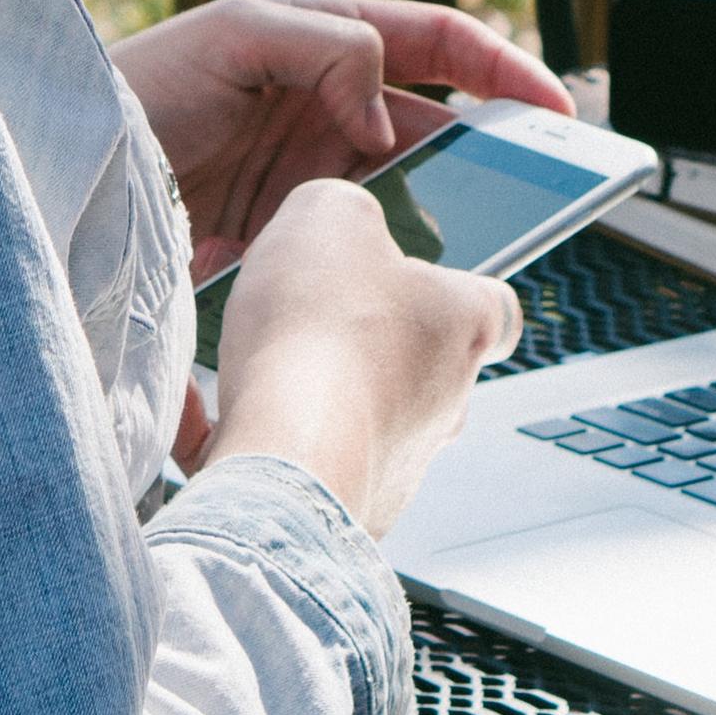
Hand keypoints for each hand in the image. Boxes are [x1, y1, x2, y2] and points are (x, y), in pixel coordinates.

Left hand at [111, 0, 573, 270]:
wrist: (67, 176)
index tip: (553, 106)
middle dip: (493, 155)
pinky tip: (414, 280)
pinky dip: (395, 258)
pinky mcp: (285, 232)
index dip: (503, 69)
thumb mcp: (234, 35)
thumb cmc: (135, 88)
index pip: (437, 43)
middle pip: (436, 126)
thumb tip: (387, 116)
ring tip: (491, 242)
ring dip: (450, 214)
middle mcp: (325, 103)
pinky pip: (363, 243)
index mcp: (323, 40)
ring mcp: (308, 171)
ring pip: (408, 191)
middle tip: (544, 191)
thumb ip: (328, 49)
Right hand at [196, 176, 523, 535]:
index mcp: (464, 325)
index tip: (404, 278)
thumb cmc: (320, 334)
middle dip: (364, 340)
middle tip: (303, 319)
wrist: (285, 455)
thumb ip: (341, 207)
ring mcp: (404, 462)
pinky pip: (313, 466)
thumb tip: (337, 220)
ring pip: (366, 416)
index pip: (493, 305)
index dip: (448, 287)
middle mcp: (448, 401)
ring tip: (258, 370)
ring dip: (319, 394)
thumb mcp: (326, 215)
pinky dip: (273, 441)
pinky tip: (223, 415)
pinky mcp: (352, 507)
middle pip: (420, 361)